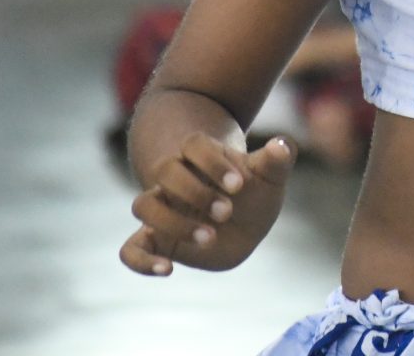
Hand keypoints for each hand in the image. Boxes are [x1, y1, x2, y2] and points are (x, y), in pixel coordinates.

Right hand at [120, 134, 294, 275]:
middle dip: (197, 191)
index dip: (213, 162)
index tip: (240, 184)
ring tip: (211, 236)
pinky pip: (131, 250)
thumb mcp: (270, 176)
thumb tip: (282, 145)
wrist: (242, 221)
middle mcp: (175, 179)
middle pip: (166, 170)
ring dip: (173, 222)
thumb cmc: (254, 191)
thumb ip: (277, 160)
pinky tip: (168, 269)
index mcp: (200, 156)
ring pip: (143, 205)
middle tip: (228, 211)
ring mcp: (162, 209)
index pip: (194, 145)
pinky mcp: (155, 241)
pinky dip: (142, 261)